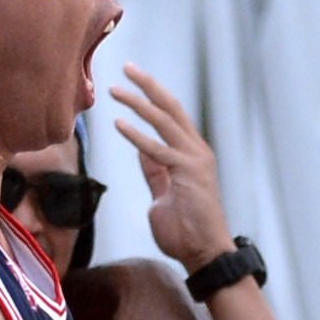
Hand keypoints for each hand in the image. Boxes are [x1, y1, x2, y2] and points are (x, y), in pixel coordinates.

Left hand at [109, 65, 233, 273]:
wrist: (204, 253)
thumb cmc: (185, 229)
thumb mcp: (163, 194)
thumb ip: (154, 172)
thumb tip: (141, 152)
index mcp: (191, 153)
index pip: (171, 115)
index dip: (152, 95)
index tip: (132, 80)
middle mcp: (196, 150)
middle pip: (170, 107)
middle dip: (148, 85)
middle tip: (127, 67)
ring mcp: (194, 160)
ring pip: (165, 121)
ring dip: (138, 103)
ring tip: (115, 91)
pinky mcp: (188, 173)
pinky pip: (158, 150)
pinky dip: (137, 136)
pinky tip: (119, 124)